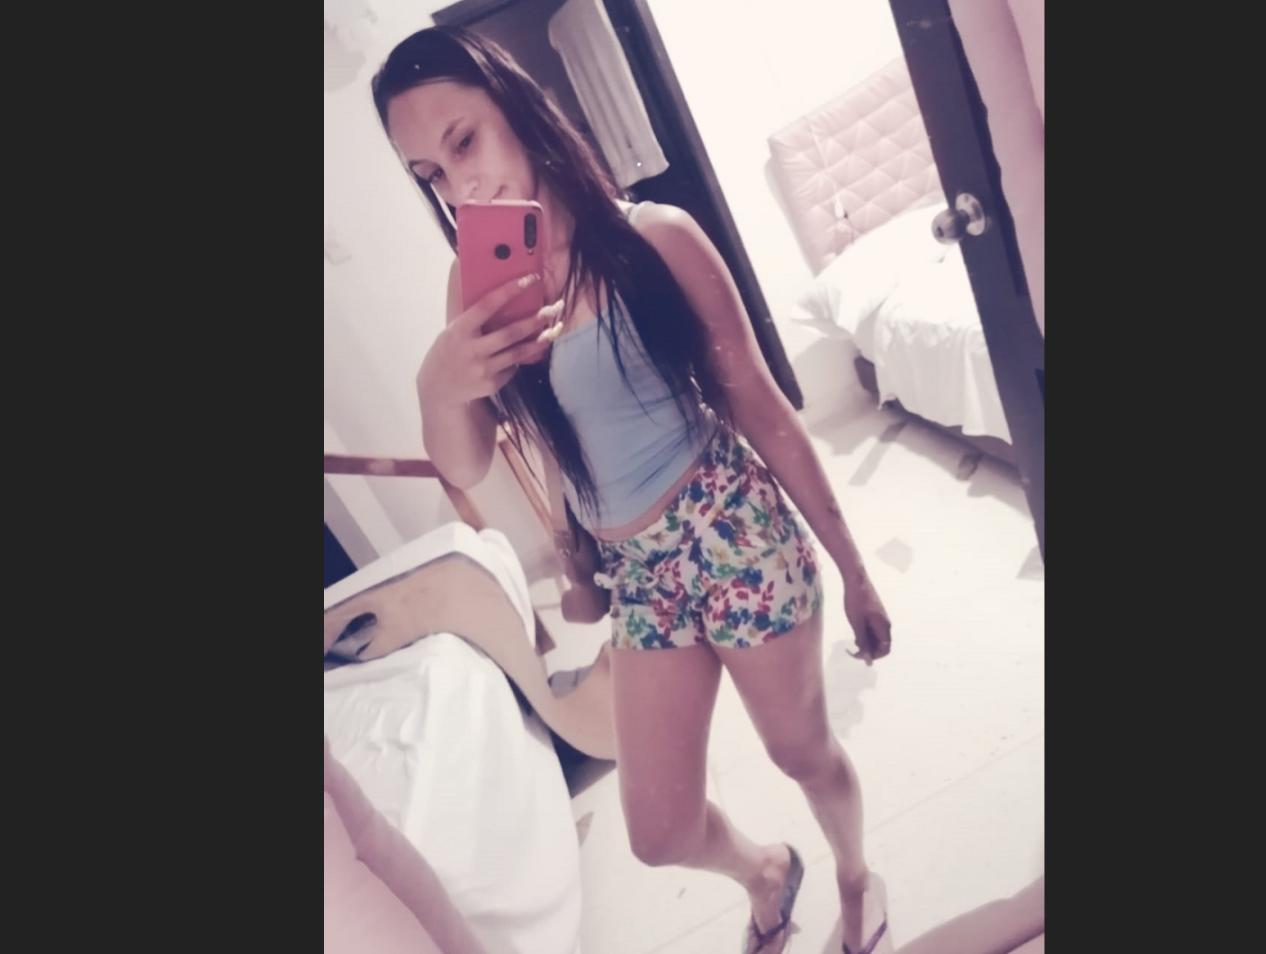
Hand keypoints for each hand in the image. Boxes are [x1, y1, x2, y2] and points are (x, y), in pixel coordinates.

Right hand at [417, 273, 563, 405]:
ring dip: (540, 340)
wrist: (439, 388)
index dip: (509, 290)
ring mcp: (483, 368)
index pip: (487, 305)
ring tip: (555, 330)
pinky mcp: (492, 383)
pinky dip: (520, 358)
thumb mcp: (454, 331)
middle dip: (536, 320)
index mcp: (460, 330)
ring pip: (519, 352)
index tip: (530, 279)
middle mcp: (472, 349)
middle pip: (511, 332)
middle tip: (554, 308)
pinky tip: (525, 352)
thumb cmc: (451, 350)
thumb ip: (474, 318)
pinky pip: (512, 367)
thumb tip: (503, 296)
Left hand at [842, 572, 891, 665]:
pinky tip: (854, 630)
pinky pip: (873, 629)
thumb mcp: (857, 624)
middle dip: (868, 649)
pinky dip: (864, 633)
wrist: (856, 579)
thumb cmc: (856, 601)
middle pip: (881, 644)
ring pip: (876, 637)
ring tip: (852, 638)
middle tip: (852, 648)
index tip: (859, 654)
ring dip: (865, 641)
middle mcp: (885, 624)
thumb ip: (863, 642)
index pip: (885, 650)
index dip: (874, 656)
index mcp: (884, 627)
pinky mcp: (875, 613)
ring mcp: (881, 618)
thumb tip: (868, 660)